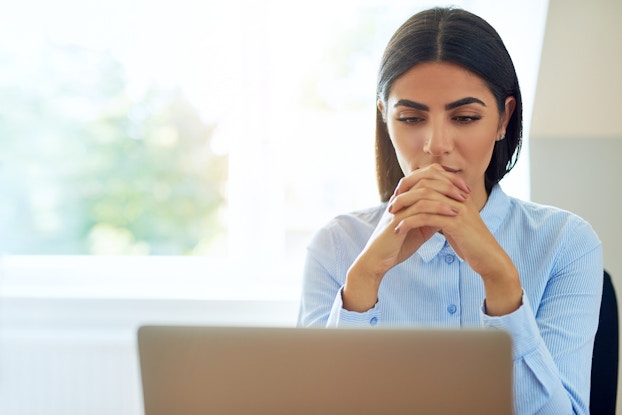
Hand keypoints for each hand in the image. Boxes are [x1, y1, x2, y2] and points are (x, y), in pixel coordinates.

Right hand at [343, 164, 469, 310]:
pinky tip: (452, 213)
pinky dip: (438, 208)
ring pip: (423, 190)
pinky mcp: (397, 220)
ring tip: (462, 201)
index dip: (446, 177)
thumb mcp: (419, 229)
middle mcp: (400, 198)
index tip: (464, 187)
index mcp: (405, 197)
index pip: (426, 175)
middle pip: (425, 176)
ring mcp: (398, 207)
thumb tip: (449, 211)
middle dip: (448, 181)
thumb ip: (431, 218)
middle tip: (466, 190)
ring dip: (445, 193)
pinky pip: (419, 208)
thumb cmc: (397, 245)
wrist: (378, 260)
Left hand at [390, 164, 521, 314]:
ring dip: (404, 206)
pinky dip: (410, 222)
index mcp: (459, 194)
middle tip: (391, 204)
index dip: (412, 184)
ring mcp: (458, 209)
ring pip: (424, 198)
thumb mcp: (455, 222)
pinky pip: (427, 217)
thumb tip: (426, 207)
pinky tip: (399, 228)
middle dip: (405, 192)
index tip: (397, 195)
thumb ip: (442, 211)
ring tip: (391, 215)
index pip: (432, 177)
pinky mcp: (456, 223)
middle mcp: (459, 197)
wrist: (489, 259)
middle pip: (426, 183)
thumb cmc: (470, 243)